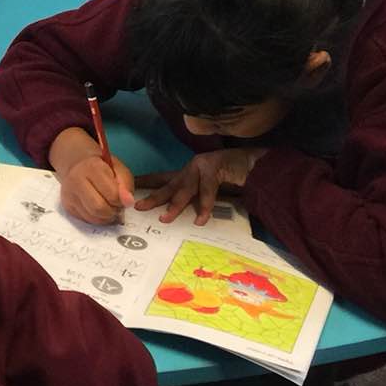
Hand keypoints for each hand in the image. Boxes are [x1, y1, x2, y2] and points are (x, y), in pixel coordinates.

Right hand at [48, 126, 134, 224]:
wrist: (78, 165)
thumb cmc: (102, 168)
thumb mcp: (119, 170)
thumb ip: (126, 185)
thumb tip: (128, 202)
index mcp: (92, 167)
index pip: (112, 195)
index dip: (122, 201)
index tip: (123, 198)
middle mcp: (76, 180)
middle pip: (99, 208)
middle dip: (113, 211)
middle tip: (116, 206)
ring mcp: (69, 193)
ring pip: (93, 217)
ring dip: (106, 217)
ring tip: (108, 207)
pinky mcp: (67, 205)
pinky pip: (86, 220)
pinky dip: (97, 218)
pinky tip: (99, 209)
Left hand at [135, 148, 264, 224]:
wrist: (256, 165)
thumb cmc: (233, 180)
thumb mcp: (211, 192)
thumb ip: (197, 200)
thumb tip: (184, 218)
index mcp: (188, 174)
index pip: (162, 179)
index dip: (146, 184)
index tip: (129, 190)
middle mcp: (191, 169)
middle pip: (168, 185)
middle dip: (153, 197)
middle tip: (138, 207)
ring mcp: (202, 167)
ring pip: (185, 189)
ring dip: (175, 205)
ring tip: (165, 219)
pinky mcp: (215, 169)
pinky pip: (207, 191)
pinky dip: (204, 207)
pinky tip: (200, 220)